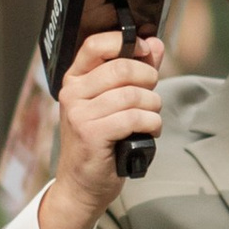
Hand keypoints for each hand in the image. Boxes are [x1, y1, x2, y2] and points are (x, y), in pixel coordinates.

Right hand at [40, 25, 163, 228]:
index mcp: (75, 79)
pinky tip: (148, 132)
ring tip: (149, 119)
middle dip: (149, 80)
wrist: (82, 186)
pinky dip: (151, 124)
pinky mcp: (92, 134)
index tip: (147, 50)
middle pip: (122, 68)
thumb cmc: (101, 143)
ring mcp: (79, 113)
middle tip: (151, 98)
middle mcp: (72, 93)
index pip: (96, 44)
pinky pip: (134, 118)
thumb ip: (135, 71)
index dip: (127, 42)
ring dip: (153, 107)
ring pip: (133, 95)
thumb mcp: (114, 103)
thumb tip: (155, 43)